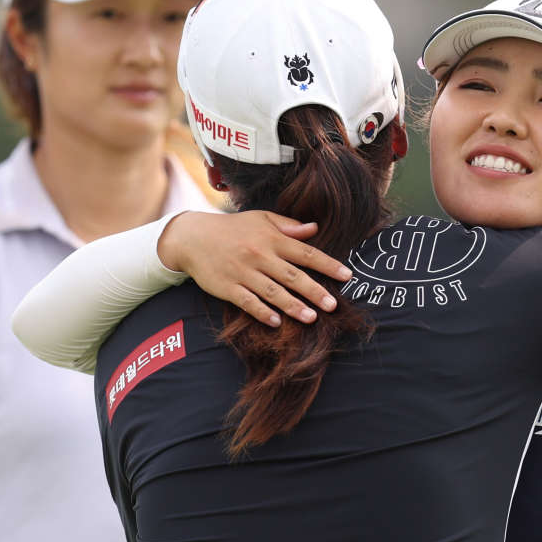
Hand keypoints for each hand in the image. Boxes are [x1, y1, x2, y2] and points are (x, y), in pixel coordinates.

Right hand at [156, 211, 353, 327]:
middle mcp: (260, 256)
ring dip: (293, 306)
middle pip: (293, 276)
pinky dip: (262, 312)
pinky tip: (276, 322)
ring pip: (273, 292)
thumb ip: (288, 226)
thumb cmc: (233, 228)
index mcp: (272, 238)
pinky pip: (248, 302)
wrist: (193, 237)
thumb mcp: (261, 219)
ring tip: (311, 318)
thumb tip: (315, 229)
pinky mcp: (228, 287)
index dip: (328, 265)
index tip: (347, 276)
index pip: (306, 253)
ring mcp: (243, 273)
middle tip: (332, 305)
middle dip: (314, 291)